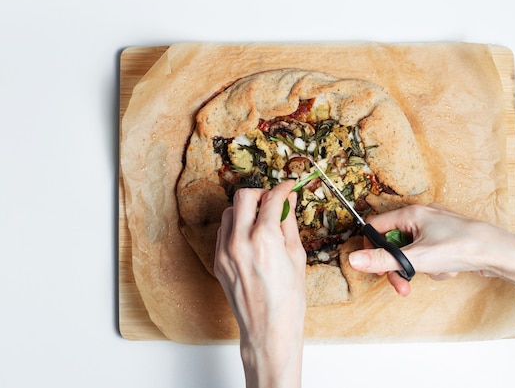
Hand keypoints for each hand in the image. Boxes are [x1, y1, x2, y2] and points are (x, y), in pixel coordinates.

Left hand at [215, 180, 305, 387]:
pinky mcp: (217, 261)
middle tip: (273, 200)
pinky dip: (236, 226)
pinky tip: (250, 236)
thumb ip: (288, 224)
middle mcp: (239, 241)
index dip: (282, 188)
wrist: (268, 329)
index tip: (288, 186)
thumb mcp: (296, 256)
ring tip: (262, 220)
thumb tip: (288, 201)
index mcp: (263, 239)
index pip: (271, 199)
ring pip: (229, 212)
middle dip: (260, 193)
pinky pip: (223, 232)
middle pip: (243, 197)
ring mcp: (224, 252)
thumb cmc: (288, 299)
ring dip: (245, 209)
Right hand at [349, 204, 514, 295]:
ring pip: (412, 253)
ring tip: (438, 271)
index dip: (372, 248)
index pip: (376, 227)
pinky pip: (428, 255)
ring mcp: (435, 228)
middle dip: (399, 267)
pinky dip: (435, 266)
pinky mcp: (446, 240)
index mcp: (411, 214)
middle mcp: (421, 217)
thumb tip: (354, 260)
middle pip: (394, 244)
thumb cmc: (461, 246)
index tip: (376, 266)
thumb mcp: (416, 258)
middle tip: (402, 284)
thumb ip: (383, 261)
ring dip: (420, 268)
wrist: (497, 252)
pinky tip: (449, 268)